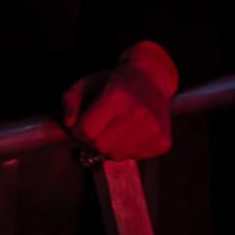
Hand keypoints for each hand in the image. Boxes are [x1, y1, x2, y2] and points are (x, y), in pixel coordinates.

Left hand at [60, 41, 177, 161]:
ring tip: (114, 130)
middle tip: (99, 129)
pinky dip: (128, 149)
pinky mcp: (164, 141)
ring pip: (118, 156)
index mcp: (116, 96)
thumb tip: (70, 124)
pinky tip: (130, 133)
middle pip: (102, 146)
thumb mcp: (86, 83)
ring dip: (110, 147)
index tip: (85, 123)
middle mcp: (138, 112)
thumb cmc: (115, 82)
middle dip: (94, 140)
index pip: (87, 131)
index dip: (80, 130)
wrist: (151, 78)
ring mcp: (154, 128)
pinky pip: (135, 157)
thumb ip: (70, 102)